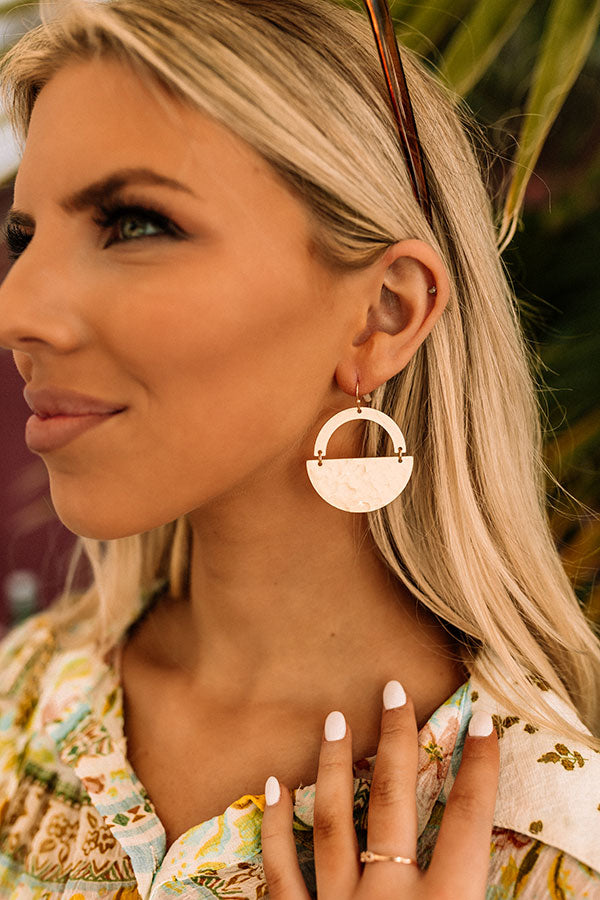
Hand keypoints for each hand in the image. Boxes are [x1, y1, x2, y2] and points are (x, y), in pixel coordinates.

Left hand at [261, 680, 498, 898]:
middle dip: (395, 741)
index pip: (468, 821)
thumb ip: (474, 893)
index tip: (481, 720)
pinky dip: (275, 827)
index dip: (480, 769)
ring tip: (334, 719)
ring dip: (334, 766)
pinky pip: (282, 870)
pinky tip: (274, 786)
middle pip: (392, 801)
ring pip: (331, 822)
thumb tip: (493, 855)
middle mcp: (388, 896)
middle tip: (392, 690)